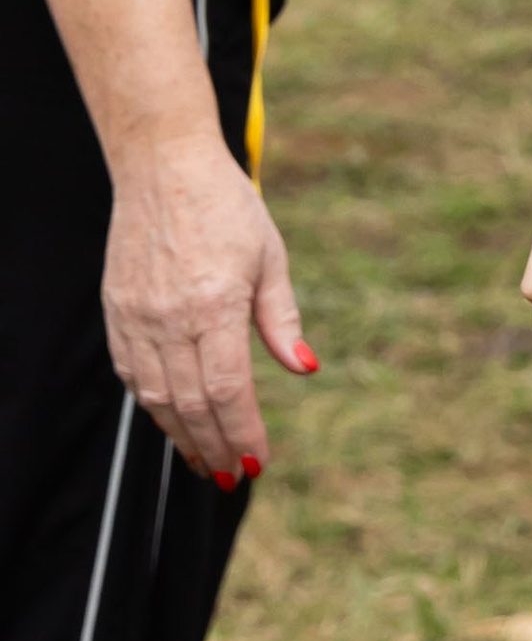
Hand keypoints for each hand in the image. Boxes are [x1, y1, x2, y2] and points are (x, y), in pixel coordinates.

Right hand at [102, 133, 312, 484]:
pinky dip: (153, 404)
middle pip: (192, 404)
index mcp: (214, 304)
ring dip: (182, 435)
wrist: (163, 165)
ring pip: (156, 396)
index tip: (259, 461)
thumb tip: (305, 368)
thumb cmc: (226, 206)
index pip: (229, 390)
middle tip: (234, 475)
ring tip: (205, 461)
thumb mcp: (270, 257)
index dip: (244, 433)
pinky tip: (173, 420)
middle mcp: (169, 316)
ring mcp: (137, 315)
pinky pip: (131, 373)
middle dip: (216, 447)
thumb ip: (281, 319)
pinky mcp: (117, 310)